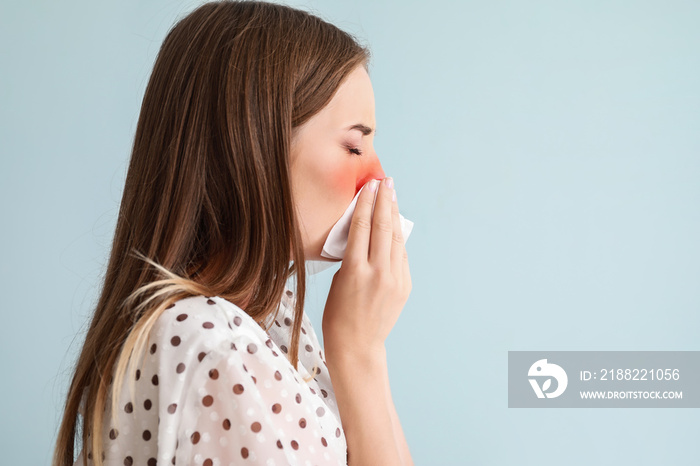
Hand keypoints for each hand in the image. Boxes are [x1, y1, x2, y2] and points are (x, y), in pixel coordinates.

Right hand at [321, 177, 411, 358]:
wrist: (357, 346)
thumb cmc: (337, 315)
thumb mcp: (338, 280)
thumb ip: (353, 256)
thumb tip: (366, 234)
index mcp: (355, 270)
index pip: (362, 227)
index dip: (366, 203)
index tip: (370, 186)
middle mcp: (378, 273)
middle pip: (383, 227)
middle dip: (385, 201)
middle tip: (386, 182)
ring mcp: (394, 280)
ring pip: (396, 239)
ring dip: (394, 215)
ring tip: (393, 197)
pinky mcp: (405, 287)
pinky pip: (401, 256)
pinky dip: (397, 239)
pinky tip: (394, 226)